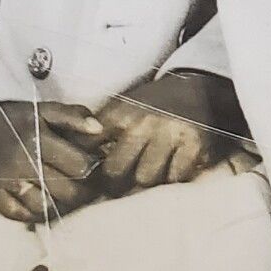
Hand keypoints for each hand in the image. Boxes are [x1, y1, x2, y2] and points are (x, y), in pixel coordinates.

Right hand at [0, 100, 104, 222]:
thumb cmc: (19, 117)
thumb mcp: (47, 109)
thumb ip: (75, 117)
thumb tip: (100, 131)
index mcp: (38, 138)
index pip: (77, 165)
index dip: (91, 169)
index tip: (95, 168)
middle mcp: (21, 162)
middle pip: (64, 191)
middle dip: (81, 192)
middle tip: (87, 189)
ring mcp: (6, 182)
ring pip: (44, 207)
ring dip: (60, 205)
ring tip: (67, 196)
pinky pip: (20, 216)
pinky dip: (35, 214)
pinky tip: (45, 204)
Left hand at [96, 72, 235, 193]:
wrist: (198, 87)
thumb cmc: (153, 106)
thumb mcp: (122, 109)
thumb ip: (97, 133)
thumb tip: (72, 165)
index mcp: (120, 112)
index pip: (89, 148)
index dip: (87, 168)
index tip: (91, 176)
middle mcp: (144, 121)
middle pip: (115, 172)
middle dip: (117, 182)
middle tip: (123, 182)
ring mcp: (170, 132)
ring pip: (145, 179)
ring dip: (148, 181)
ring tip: (151, 173)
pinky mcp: (194, 143)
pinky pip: (175, 178)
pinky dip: (174, 179)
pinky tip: (173, 168)